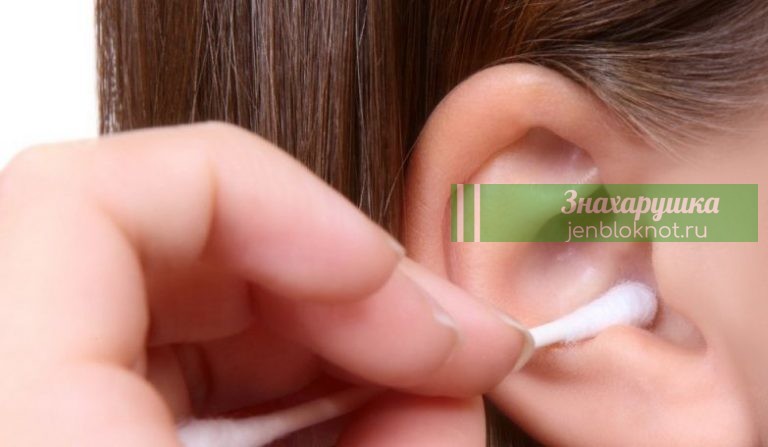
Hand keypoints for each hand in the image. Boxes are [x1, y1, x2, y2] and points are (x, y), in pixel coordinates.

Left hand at [0, 123, 529, 445]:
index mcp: (24, 418)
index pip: (91, 199)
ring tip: (424, 407)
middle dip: (337, 288)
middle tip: (450, 354)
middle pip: (165, 241)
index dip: (271, 201)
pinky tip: (361, 430)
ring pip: (186, 308)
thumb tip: (457, 374)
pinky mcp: (78, 435)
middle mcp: (10, 401)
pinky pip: (180, 372)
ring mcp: (43, 416)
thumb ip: (396, 439)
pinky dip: (283, 392)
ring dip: (329, 348)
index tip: (387, 274)